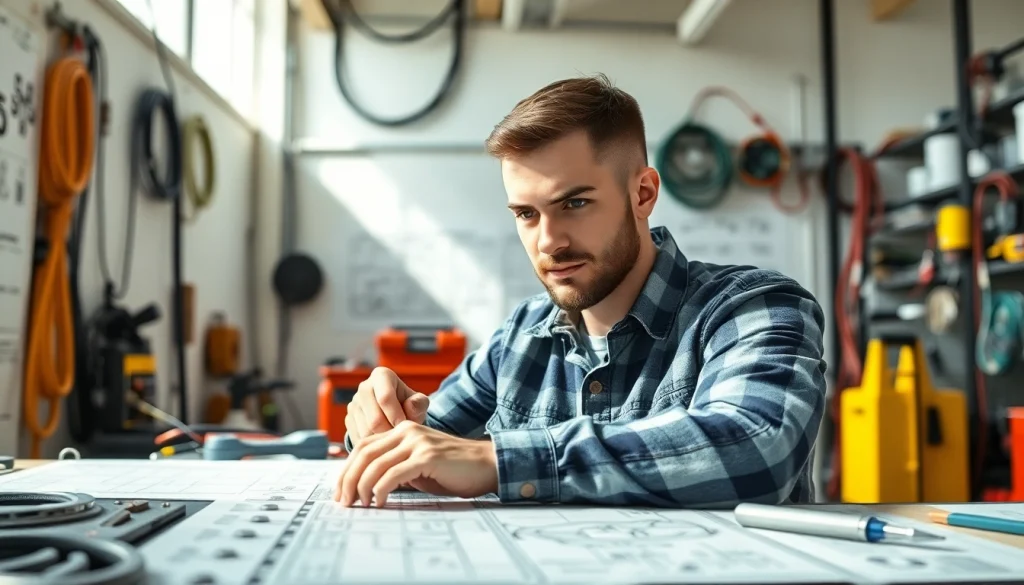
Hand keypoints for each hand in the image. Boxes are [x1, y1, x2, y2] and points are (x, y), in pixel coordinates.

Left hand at [333, 420, 497, 507]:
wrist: (488, 465)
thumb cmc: (454, 470)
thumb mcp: (418, 467)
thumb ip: (395, 469)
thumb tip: (367, 487)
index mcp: (402, 430)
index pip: (364, 446)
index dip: (347, 469)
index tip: (340, 492)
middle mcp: (407, 431)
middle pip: (364, 453)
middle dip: (349, 479)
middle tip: (344, 502)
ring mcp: (418, 442)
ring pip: (376, 464)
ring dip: (363, 487)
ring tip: (361, 505)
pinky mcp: (428, 456)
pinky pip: (394, 474)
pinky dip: (381, 490)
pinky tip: (380, 502)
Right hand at [346, 367, 429, 443]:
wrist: (394, 412)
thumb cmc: (409, 406)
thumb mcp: (419, 403)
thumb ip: (419, 404)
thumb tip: (410, 406)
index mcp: (382, 376)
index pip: (385, 398)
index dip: (397, 416)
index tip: (406, 427)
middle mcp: (364, 387)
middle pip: (374, 419)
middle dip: (390, 432)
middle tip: (401, 438)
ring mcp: (354, 404)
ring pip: (366, 432)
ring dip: (382, 441)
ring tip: (395, 440)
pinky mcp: (349, 419)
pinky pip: (359, 438)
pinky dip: (373, 445)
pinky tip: (385, 442)